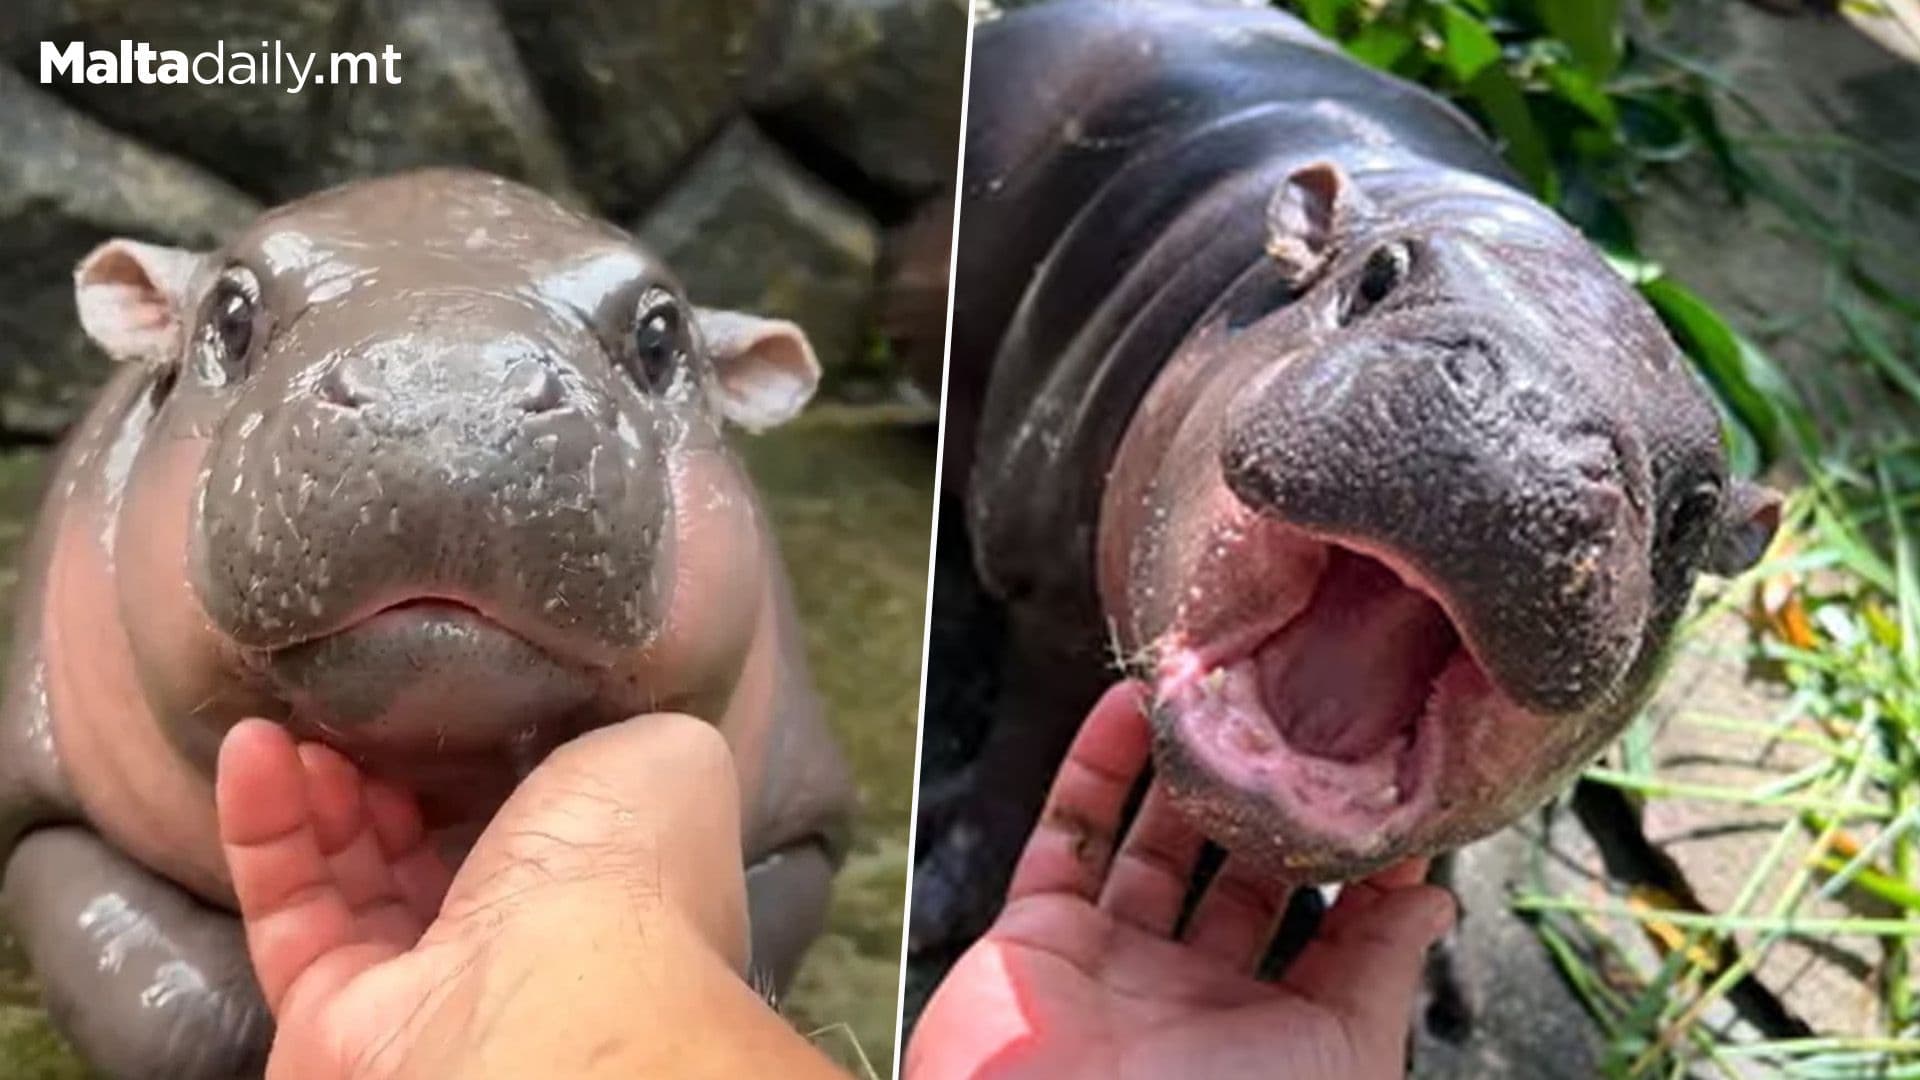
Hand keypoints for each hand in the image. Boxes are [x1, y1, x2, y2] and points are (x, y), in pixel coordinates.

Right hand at [217, 713, 835, 1078]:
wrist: (549, 1002)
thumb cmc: (627, 869)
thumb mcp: (667, 754)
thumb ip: (620, 729)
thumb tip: (582, 716)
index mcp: (615, 885)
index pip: (547, 815)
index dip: (490, 747)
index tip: (450, 684)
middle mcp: (524, 945)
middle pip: (439, 844)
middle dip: (394, 767)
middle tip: (361, 701)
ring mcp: (426, 984)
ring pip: (352, 875)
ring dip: (319, 787)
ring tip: (297, 717)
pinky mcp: (330, 1017)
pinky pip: (287, 910)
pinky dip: (263, 825)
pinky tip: (254, 747)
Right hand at [907, 682, 1454, 1079]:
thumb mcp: (1340, 1053)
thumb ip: (1381, 969)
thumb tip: (1434, 897)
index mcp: (1274, 1033)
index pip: (1329, 930)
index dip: (1355, 858)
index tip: (1382, 775)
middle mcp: (1194, 995)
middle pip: (1239, 877)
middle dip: (1267, 802)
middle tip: (1297, 715)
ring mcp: (1111, 962)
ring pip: (1153, 843)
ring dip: (1182, 772)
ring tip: (1220, 696)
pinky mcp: (1034, 934)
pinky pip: (1067, 834)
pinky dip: (1094, 766)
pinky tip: (1132, 705)